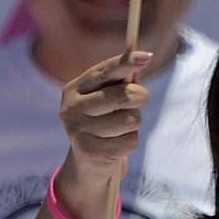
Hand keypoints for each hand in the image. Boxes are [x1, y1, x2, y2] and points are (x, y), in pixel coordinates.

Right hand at [59, 52, 152, 184]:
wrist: (89, 162)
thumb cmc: (104, 120)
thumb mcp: (107, 97)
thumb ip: (121, 80)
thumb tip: (143, 60)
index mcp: (74, 89)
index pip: (104, 71)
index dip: (127, 63)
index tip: (147, 56)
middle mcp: (71, 108)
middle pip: (122, 96)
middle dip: (140, 97)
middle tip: (139, 100)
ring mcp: (78, 131)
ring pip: (130, 119)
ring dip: (134, 123)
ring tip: (120, 127)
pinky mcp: (91, 151)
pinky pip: (131, 139)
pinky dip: (131, 141)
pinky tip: (116, 143)